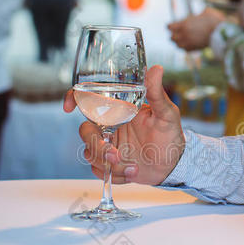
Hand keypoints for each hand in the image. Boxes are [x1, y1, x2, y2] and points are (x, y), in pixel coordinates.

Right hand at [63, 65, 184, 184]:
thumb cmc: (169, 134)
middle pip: (85, 132)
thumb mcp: (166, 113)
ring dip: (109, 164)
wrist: (174, 163)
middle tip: (116, 155)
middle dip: (97, 146)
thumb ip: (156, 93)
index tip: (70, 107)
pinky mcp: (109, 166)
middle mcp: (108, 128)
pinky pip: (99, 172)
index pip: (88, 100)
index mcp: (117, 111)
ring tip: (134, 168)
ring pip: (90, 154)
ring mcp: (107, 147)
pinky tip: (133, 172)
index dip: (74, 99)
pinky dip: (116, 175)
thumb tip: (156, 69)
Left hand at [168, 7, 225, 50]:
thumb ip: (198, 15)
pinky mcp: (194, 48)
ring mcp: (188, 42)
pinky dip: (185, 47)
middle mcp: (184, 34)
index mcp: (184, 24)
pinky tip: (189, 43)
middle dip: (174, 35)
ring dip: (179, 42)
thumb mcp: (206, 12)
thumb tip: (200, 15)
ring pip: (177, 45)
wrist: (221, 32)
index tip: (174, 25)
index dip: (171, 26)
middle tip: (178, 32)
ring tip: (183, 39)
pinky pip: (185, 50)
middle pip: (171, 37)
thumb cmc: (215, 20)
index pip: (169, 27)